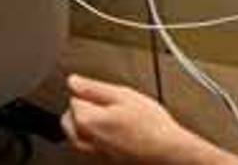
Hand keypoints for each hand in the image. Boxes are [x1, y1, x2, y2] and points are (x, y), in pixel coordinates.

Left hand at [62, 74, 237, 164]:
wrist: (167, 151)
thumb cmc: (151, 125)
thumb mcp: (123, 95)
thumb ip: (93, 87)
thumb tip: (74, 81)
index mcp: (86, 121)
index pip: (73, 98)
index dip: (91, 92)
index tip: (106, 94)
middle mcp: (84, 140)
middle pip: (70, 118)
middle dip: (83, 109)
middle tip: (107, 105)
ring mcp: (93, 154)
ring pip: (77, 134)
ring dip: (87, 124)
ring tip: (111, 118)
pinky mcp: (103, 161)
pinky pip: (89, 146)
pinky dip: (96, 138)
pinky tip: (115, 133)